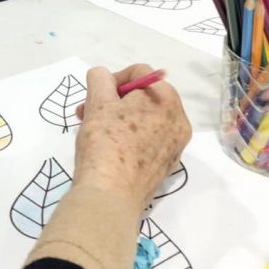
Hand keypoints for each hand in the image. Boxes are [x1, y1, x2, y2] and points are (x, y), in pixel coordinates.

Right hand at [73, 64, 190, 210]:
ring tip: (95, 131)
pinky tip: (111, 149)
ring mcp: (176, 146)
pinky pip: (149, 141)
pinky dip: (131, 138)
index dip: (112, 79)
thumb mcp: (97, 101)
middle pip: (144, 97)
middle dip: (114, 101)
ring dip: (120, 118)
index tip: (94, 96)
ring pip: (146, 120)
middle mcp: (178, 120)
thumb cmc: (105, 141)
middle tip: (89, 112)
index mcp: (166, 99)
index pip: (138, 73)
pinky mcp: (167, 166)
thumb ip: (100, 78)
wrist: (111, 195)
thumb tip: (104, 78)